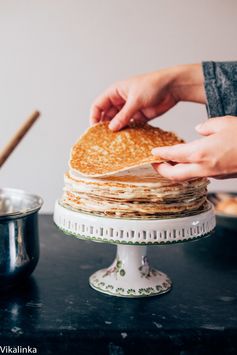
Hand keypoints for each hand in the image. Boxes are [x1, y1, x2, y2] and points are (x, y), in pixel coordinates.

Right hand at [90, 64, 205, 130]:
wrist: (172, 87)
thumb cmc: (153, 85)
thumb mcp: (135, 100)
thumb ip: (123, 115)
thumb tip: (112, 128)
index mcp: (115, 92)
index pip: (98, 105)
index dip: (94, 117)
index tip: (94, 129)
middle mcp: (121, 101)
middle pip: (107, 116)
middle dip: (105, 126)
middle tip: (104, 139)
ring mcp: (130, 109)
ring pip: (118, 122)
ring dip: (117, 130)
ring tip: (114, 141)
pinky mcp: (140, 116)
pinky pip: (130, 126)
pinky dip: (128, 132)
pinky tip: (127, 139)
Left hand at [152, 116, 236, 180]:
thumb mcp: (224, 123)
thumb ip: (207, 126)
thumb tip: (199, 129)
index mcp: (199, 152)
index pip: (172, 155)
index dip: (160, 154)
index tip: (153, 153)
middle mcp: (203, 167)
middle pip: (174, 175)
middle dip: (162, 171)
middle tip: (155, 165)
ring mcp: (212, 174)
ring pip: (187, 178)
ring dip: (176, 173)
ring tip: (170, 165)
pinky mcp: (221, 177)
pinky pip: (200, 175)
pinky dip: (190, 171)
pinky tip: (191, 164)